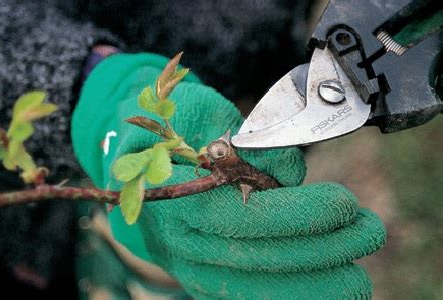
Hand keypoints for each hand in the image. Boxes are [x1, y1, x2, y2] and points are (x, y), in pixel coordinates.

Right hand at [72, 53, 385, 298]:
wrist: (133, 157)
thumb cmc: (168, 127)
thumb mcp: (197, 110)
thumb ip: (240, 136)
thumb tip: (288, 174)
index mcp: (172, 197)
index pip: (241, 216)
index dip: (297, 216)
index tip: (345, 205)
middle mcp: (177, 242)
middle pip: (257, 258)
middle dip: (322, 250)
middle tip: (370, 233)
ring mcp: (187, 267)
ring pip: (253, 290)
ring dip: (313, 287)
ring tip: (358, 277)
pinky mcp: (200, 278)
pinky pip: (246, 299)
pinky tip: (323, 295)